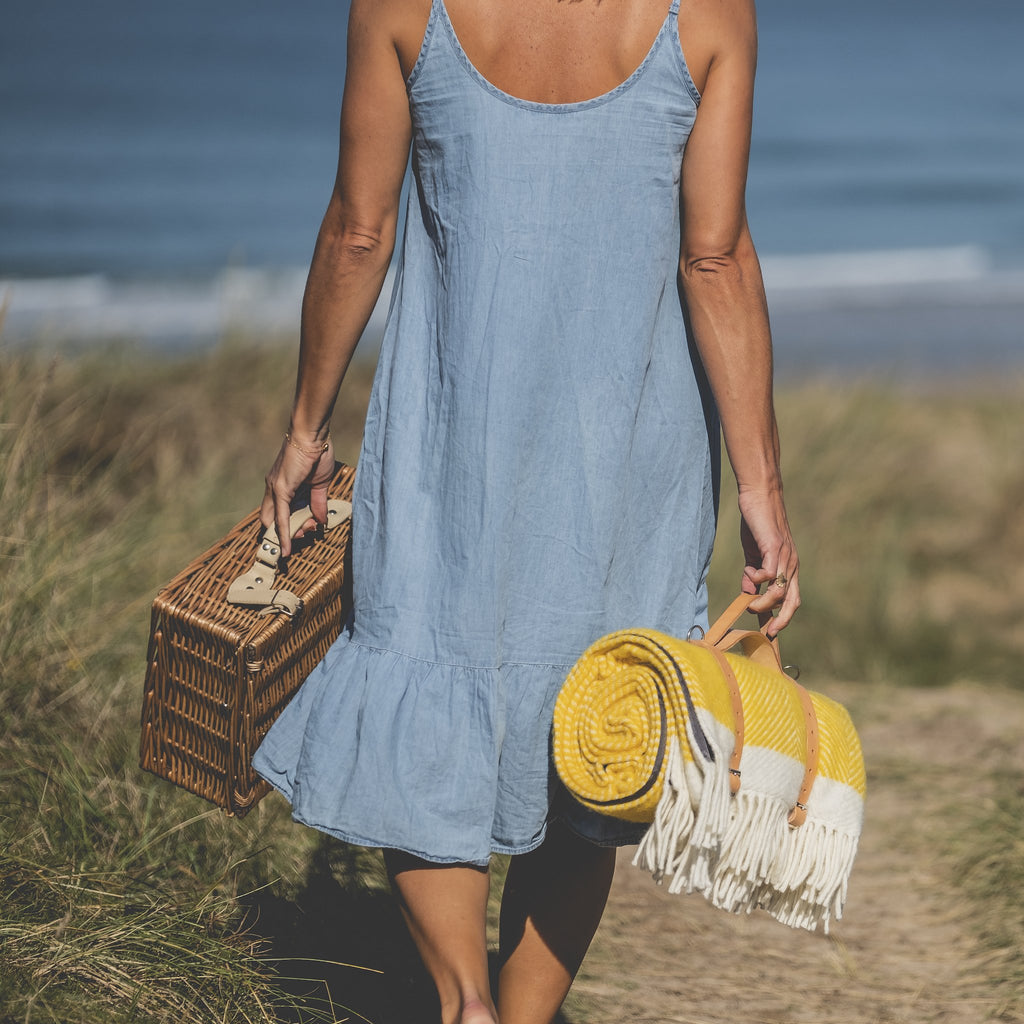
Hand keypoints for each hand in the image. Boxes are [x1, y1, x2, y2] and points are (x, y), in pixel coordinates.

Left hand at [259, 434, 334, 557]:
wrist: (312, 434)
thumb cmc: (317, 452)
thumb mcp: (319, 483)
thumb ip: (318, 502)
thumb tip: (320, 519)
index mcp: (282, 485)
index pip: (277, 512)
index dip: (288, 525)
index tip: (307, 528)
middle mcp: (273, 488)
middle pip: (273, 521)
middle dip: (290, 532)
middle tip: (308, 530)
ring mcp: (275, 489)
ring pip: (277, 522)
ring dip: (293, 533)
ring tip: (310, 530)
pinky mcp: (280, 490)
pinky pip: (280, 518)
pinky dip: (284, 534)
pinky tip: (288, 547)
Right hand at [736, 485, 799, 635]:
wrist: (759, 495)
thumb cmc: (756, 523)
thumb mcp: (753, 553)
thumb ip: (751, 573)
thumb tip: (748, 593)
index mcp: (788, 567)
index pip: (792, 598)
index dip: (784, 617)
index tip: (771, 632)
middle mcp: (792, 565)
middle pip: (793, 600)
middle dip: (783, 620)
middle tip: (769, 631)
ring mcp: (785, 556)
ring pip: (780, 591)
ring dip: (763, 602)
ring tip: (748, 601)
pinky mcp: (774, 547)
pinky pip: (769, 573)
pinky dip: (757, 578)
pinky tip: (748, 571)